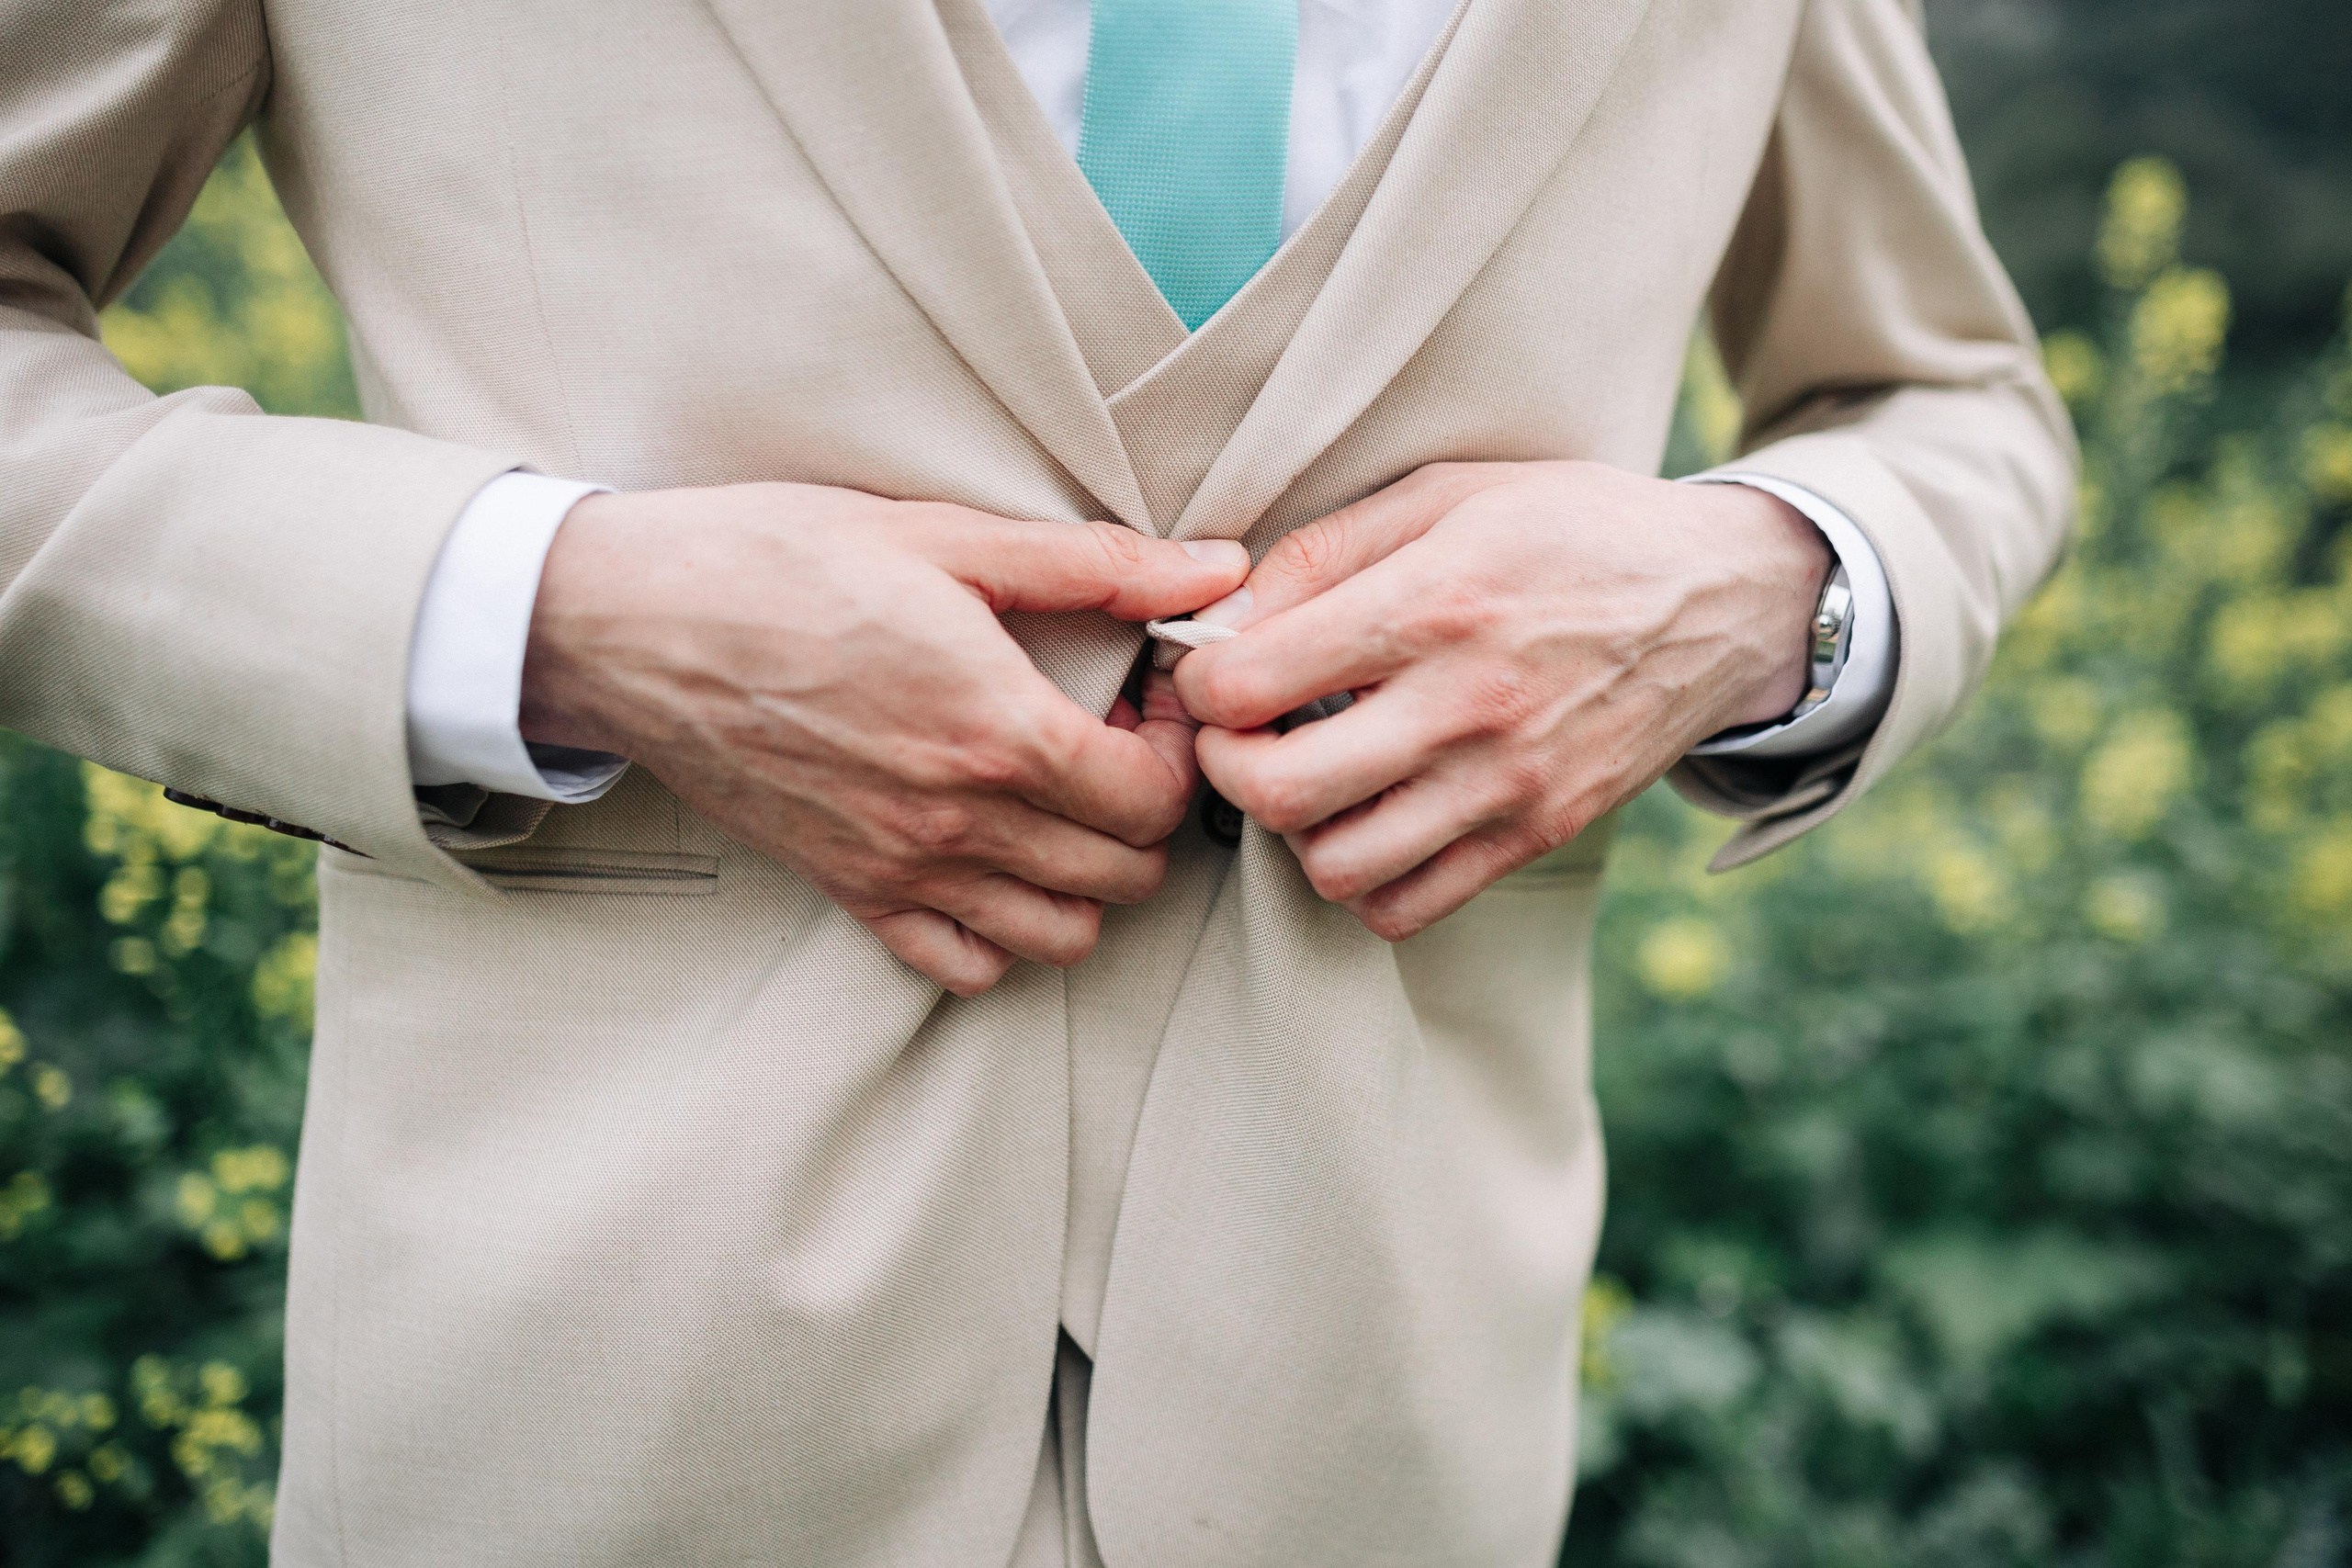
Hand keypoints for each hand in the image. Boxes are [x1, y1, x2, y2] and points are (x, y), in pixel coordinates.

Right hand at [520, 482, 1247, 994]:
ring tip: (1061, 801)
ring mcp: (903, 870)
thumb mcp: (944, 538)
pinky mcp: (851, 893)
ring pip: (1063, 935)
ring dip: (1090, 877)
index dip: (1177, 749)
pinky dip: (1002, 931)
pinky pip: (966, 966)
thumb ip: (1095, 567)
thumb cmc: (775, 562)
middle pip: (1128, 874)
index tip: (1146, 699)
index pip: (1157, 800)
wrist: (627, 623)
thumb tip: (1217, 569)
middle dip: (1147, 811)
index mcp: (996, 730)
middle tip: (1111, 743)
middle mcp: (957, 821)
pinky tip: (992, 855)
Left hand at [1173, 461, 1829, 940]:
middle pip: (1277, 793)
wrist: (1724, 599)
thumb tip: (1226, 613)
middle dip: (1226, 768)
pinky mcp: (1536, 833)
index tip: (1214, 668)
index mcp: (1432, 603)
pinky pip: (1407, 907)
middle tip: (1241, 736)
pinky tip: (1368, 819)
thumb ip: (1326, 549)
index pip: (1247, 683)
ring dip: (1296, 830)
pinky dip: (1362, 881)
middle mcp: (1465, 705)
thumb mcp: (1449, 495)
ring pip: (1335, 868)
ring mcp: (1505, 784)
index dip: (1198, 682)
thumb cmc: (1573, 530)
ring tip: (1311, 777)